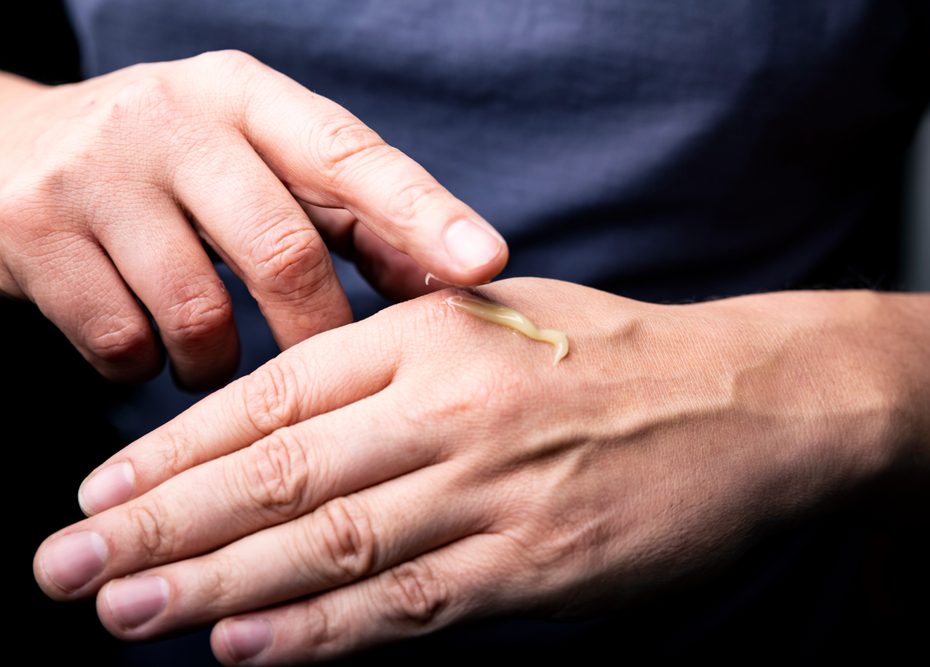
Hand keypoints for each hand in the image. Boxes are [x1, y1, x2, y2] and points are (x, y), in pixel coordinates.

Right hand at [0, 52, 506, 388]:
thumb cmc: (170, 170)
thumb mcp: (254, 161)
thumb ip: (345, 214)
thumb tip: (448, 282)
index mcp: (246, 96)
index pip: (350, 155)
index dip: (423, 212)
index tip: (486, 263)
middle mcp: (173, 119)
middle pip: (283, 252)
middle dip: (314, 333)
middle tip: (323, 370)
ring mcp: (96, 175)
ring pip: (199, 314)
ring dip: (219, 363)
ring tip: (211, 357)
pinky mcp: (31, 236)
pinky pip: (123, 345)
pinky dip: (148, 369)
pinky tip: (144, 346)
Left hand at [34, 278, 900, 663]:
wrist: (751, 404)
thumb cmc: (620, 355)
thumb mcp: (505, 312)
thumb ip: (403, 351)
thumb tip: (297, 411)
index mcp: (437, 335)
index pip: (275, 394)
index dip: (177, 446)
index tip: (101, 488)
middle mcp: (452, 410)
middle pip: (278, 472)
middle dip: (160, 526)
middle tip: (67, 567)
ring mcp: (493, 493)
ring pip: (326, 543)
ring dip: (215, 584)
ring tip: (124, 613)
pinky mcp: (537, 568)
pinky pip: (407, 602)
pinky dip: (319, 629)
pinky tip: (243, 645)